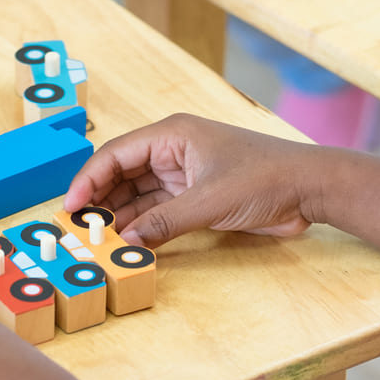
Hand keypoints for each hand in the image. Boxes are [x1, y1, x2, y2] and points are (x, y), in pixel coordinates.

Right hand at [63, 113, 321, 248]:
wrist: (308, 189)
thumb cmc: (266, 177)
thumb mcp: (208, 202)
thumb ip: (163, 223)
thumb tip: (126, 243)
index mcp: (172, 135)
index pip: (115, 154)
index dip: (88, 180)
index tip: (71, 208)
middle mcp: (173, 152)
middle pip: (121, 175)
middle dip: (99, 201)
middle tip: (79, 230)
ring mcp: (183, 175)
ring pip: (137, 195)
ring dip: (119, 217)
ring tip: (98, 241)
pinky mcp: (195, 198)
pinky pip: (157, 211)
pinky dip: (142, 227)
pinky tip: (128, 243)